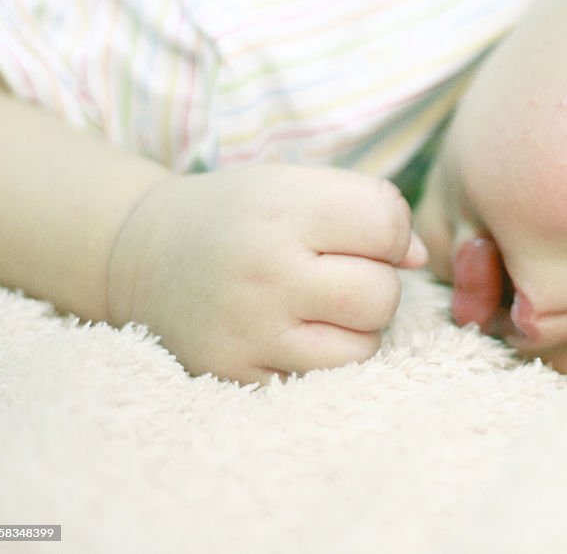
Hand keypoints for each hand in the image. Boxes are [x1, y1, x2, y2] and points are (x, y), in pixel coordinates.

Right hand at [106, 164, 425, 382]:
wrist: (145, 255)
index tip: (363, 234)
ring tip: (321, 307)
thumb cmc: (241, 215)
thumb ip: (370, 206)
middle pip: (380, 295)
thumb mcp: (296, 185)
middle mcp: (264, 272)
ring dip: (357, 330)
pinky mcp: (236, 375)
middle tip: (341, 274)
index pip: (387, 226)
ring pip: (362, 349)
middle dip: (376, 284)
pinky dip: (324, 360)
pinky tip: (295, 333)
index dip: (390, 231)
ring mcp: (248, 331)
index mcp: (282, 210)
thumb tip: (421, 259)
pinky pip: (322, 382)